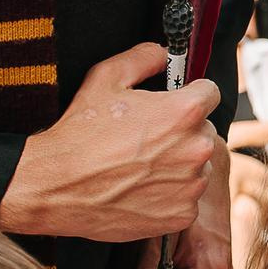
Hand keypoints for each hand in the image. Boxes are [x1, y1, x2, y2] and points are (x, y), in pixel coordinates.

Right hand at [0, 43, 220, 240]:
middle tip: (145, 138)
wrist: (57, 186)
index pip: (210, 92)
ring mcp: (191, 185)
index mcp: (185, 112)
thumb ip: (143, 58)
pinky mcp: (182, 215)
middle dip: (181, 131)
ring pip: (197, 166)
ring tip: (139, 166)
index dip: (189, 94)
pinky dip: (169, 195)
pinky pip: (186, 198)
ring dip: (178, 164)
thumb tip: (163, 53)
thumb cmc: (80, 132)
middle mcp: (196, 148)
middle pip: (203, 130)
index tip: (173, 104)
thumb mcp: (105, 79)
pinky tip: (140, 188)